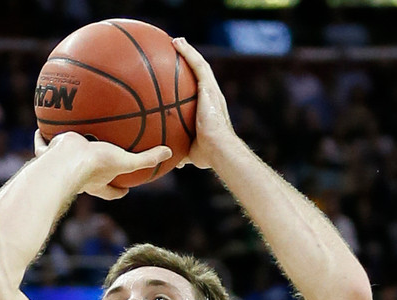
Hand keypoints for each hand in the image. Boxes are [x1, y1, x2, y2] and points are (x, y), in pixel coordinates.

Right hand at [34, 130, 171, 199]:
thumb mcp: (125, 161)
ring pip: (66, 162)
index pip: (111, 191)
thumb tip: (170, 152)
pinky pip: (43, 145)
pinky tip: (40, 127)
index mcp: (98, 182)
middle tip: (96, 164)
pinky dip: (41, 138)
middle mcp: (80, 177)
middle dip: (91, 174)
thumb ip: (146, 159)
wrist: (66, 161)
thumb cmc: (95, 166)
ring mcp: (63, 167)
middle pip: (88, 179)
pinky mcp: (48, 155)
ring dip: (66, 155)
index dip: (119, 191)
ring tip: (65, 141)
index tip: (125, 190)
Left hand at [172, 37, 235, 170]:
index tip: (184, 77)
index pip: (201, 92)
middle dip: (191, 61)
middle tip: (180, 51)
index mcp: (210, 110)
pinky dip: (188, 53)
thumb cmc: (208, 155)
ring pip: (200, 65)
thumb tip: (176, 161)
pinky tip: (177, 43)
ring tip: (177, 41)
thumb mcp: (192, 152)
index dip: (194, 83)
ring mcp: (212, 91)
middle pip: (201, 74)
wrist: (219, 150)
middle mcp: (213, 97)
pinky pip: (198, 66)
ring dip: (188, 51)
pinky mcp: (209, 89)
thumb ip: (184, 152)